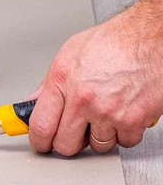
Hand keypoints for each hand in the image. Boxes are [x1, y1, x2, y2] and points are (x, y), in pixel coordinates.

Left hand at [28, 5, 162, 154]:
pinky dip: (125, 132)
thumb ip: (50, 83)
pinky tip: (124, 113)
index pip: (41, 125)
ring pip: (98, 146)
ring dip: (100, 135)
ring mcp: (108, 112)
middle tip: (75, 131)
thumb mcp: (70, 53)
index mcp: (62, 81)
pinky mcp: (133, 120)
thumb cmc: (115, 41)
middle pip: (66, 144)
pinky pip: (125, 142)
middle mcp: (83, 99)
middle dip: (69, 141)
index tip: (42, 143)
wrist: (150, 38)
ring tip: (105, 113)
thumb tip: (34, 102)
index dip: (40, 141)